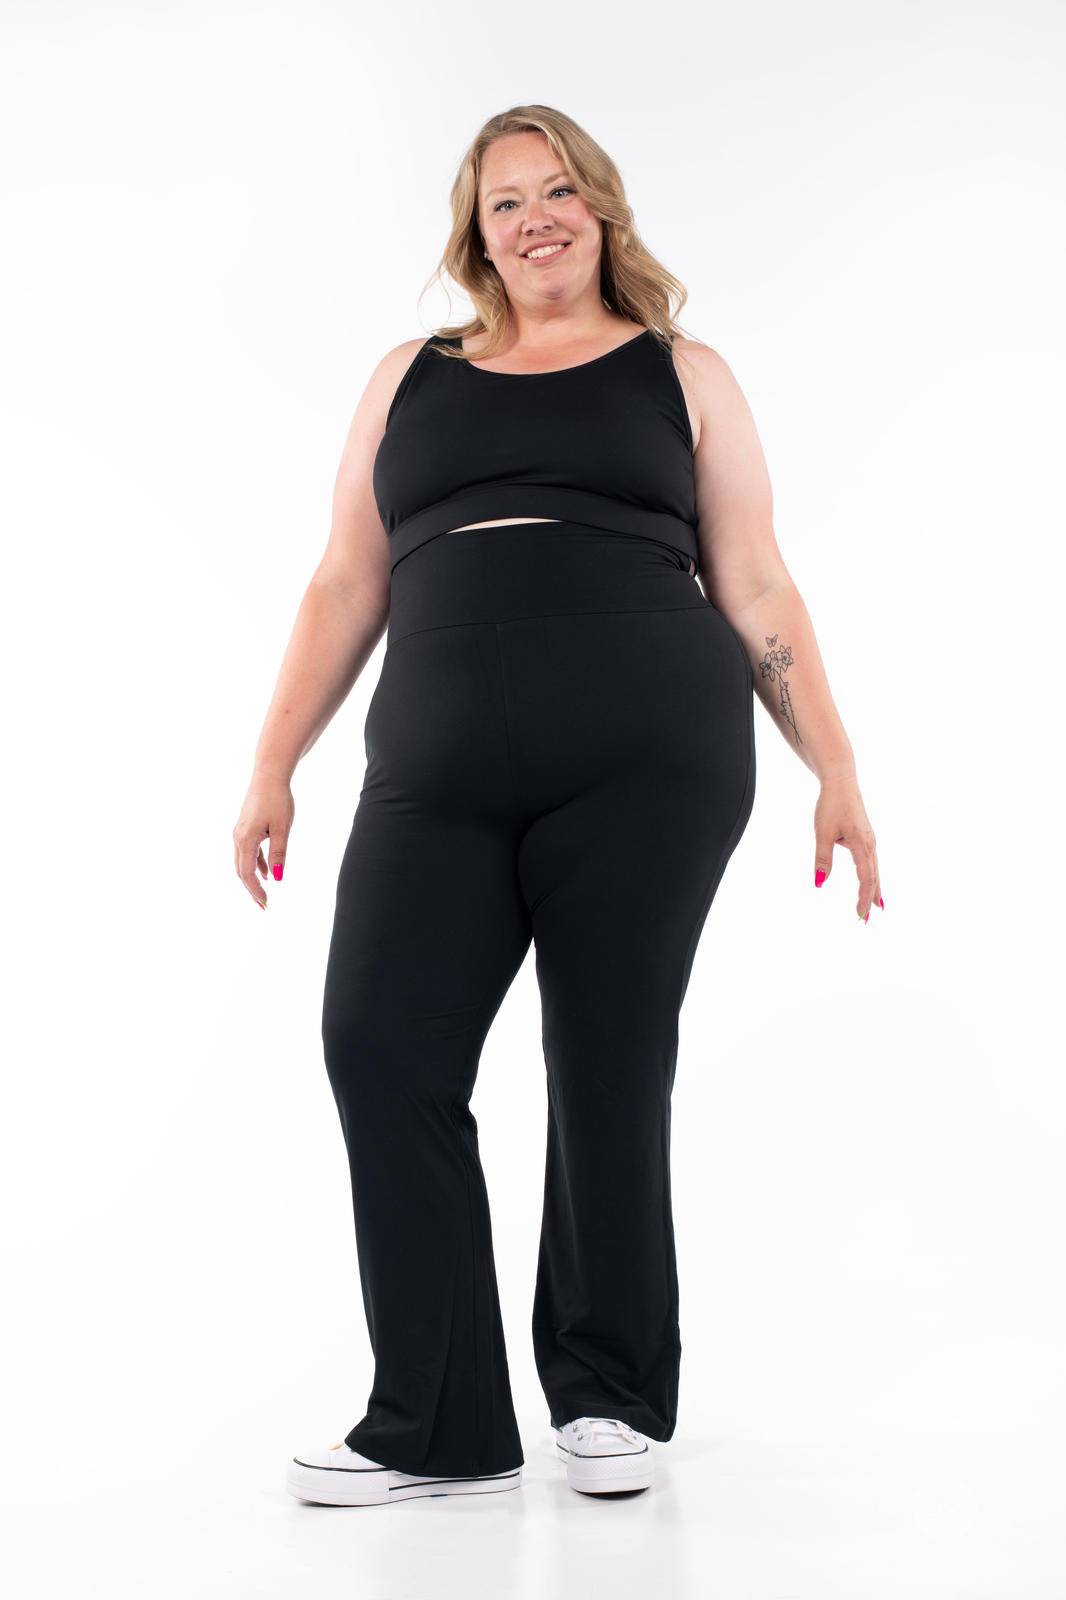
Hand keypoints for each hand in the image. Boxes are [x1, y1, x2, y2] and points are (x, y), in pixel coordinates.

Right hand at [233, 771, 294, 908]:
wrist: (268, 775)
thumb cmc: (278, 800)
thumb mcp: (282, 829)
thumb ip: (279, 854)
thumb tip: (278, 878)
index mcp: (246, 839)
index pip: (247, 873)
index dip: (255, 890)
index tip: (265, 904)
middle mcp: (238, 837)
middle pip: (241, 870)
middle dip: (251, 889)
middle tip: (263, 905)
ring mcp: (240, 832)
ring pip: (243, 861)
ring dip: (253, 877)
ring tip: (264, 892)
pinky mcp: (245, 827)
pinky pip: (248, 851)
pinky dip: (256, 863)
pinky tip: (267, 871)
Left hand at [813, 772, 882, 922]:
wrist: (841, 781)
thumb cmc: (831, 804)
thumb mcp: (822, 833)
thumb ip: (822, 859)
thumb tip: (818, 883)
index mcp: (862, 846)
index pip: (866, 879)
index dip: (862, 899)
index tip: (858, 916)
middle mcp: (870, 845)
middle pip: (874, 879)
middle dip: (870, 900)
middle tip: (864, 921)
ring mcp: (869, 841)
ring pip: (875, 871)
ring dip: (874, 890)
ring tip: (875, 908)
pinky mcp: (865, 837)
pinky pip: (871, 863)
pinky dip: (873, 877)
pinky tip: (871, 882)